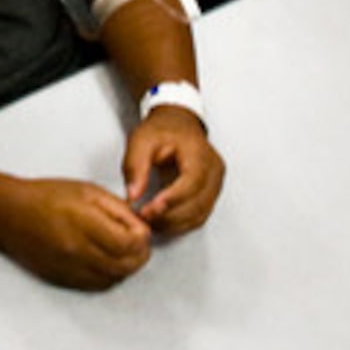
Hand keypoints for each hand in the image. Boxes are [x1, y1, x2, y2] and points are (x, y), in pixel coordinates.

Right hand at [0, 175, 149, 289]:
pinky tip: (107, 260)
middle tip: (138, 242)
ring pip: (114, 278)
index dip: (142, 238)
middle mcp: (77, 250)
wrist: (8, 213)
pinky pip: (97, 285)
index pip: (129, 244)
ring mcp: (70, 267)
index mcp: (84, 223)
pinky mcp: (63, 278)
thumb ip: (118, 209)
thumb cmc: (45, 196)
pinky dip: (109, 275)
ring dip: (126, 267)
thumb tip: (140, 228)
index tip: (140, 229)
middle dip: (139, 255)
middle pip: (126, 266)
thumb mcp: (87, 190)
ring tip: (123, 250)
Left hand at [124, 110, 223, 235]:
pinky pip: (199, 216)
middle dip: (169, 216)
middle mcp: (213, 170)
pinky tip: (162, 221)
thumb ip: (135, 165)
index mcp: (199, 152)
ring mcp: (215, 184)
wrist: (178, 124)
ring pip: (199, 214)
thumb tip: (133, 195)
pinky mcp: (210, 195)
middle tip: (144, 218)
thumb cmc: (163, 130)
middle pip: (198, 203)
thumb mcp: (141, 139)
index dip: (173, 198)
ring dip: (174, 224)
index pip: (192, 181)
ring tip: (150, 221)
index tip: (151, 208)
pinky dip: (180, 224)